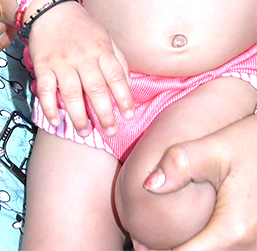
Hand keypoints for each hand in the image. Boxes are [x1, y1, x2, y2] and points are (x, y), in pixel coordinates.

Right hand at [28, 1, 132, 135]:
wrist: (51, 7)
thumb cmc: (82, 26)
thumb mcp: (105, 36)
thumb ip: (118, 59)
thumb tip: (127, 85)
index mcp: (100, 49)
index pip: (116, 77)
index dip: (124, 98)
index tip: (128, 117)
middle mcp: (82, 56)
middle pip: (96, 90)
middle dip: (105, 115)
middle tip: (110, 132)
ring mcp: (61, 61)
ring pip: (71, 94)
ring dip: (79, 117)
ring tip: (85, 133)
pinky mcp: (43, 65)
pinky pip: (46, 90)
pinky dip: (50, 107)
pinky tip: (56, 121)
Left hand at [133, 115, 256, 250]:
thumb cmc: (251, 144)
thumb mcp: (216, 147)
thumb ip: (180, 163)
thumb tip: (148, 186)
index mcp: (233, 230)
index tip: (138, 243)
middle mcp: (249, 246)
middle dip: (170, 250)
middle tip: (142, 241)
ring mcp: (255, 246)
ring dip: (190, 247)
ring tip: (160, 239)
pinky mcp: (255, 241)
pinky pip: (226, 249)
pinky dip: (205, 243)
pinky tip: (189, 233)